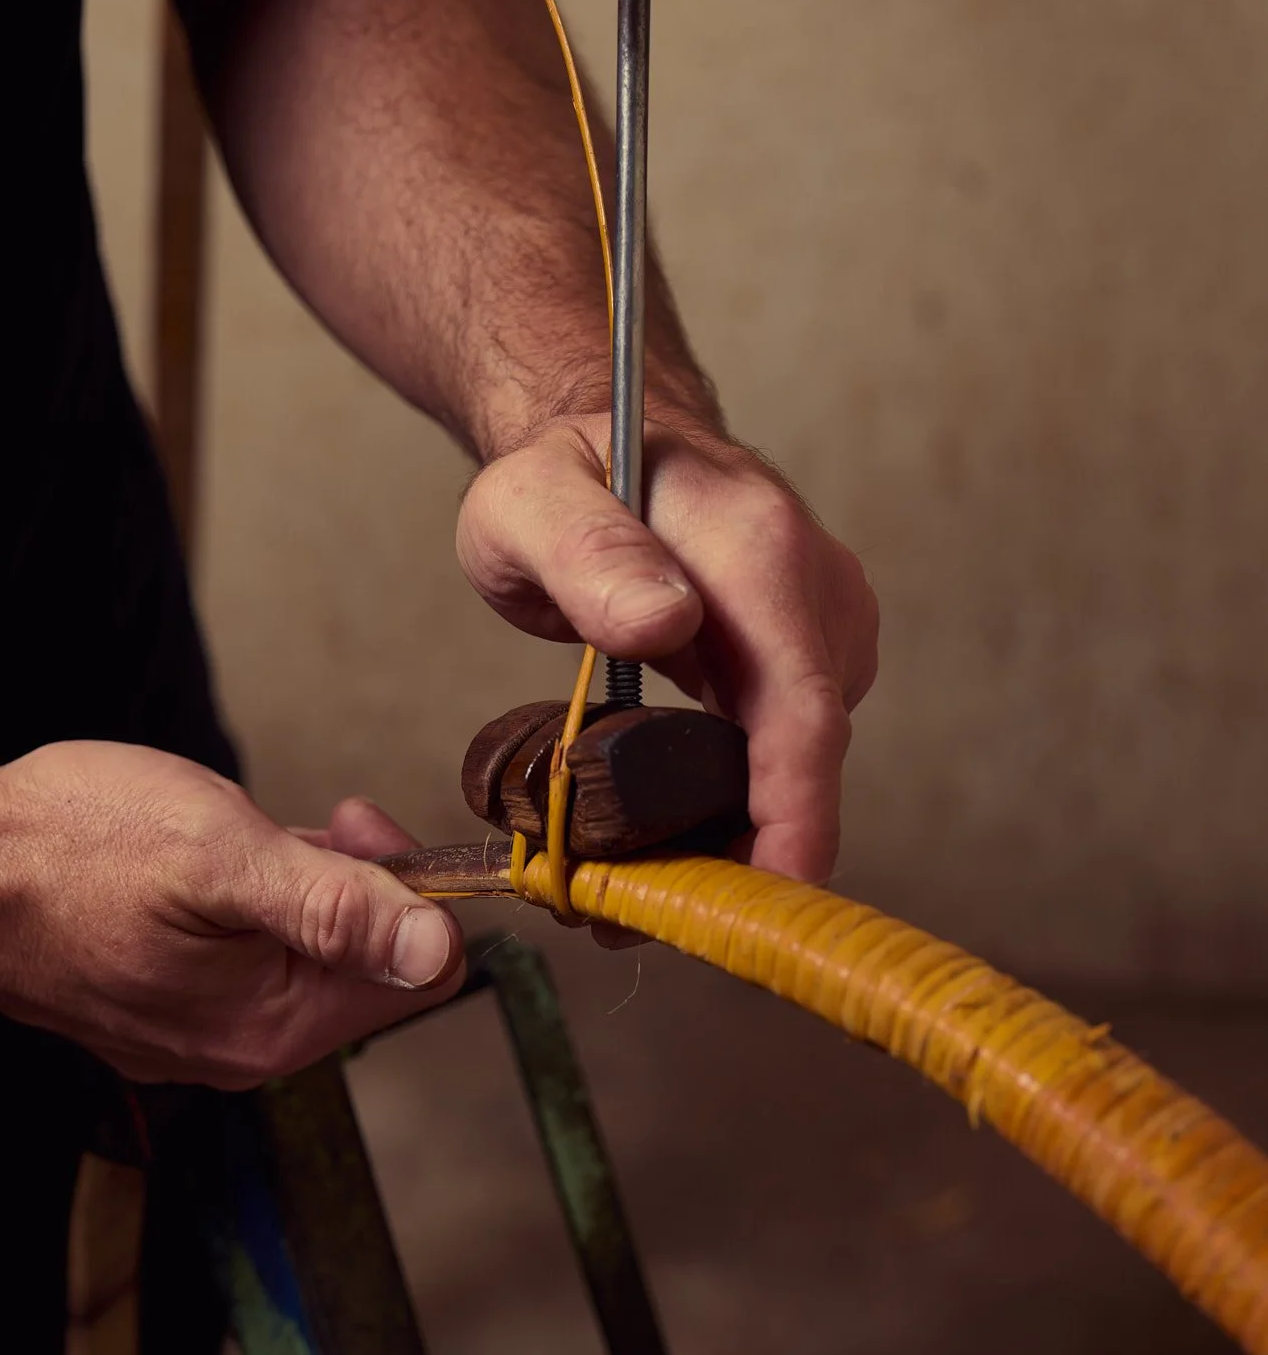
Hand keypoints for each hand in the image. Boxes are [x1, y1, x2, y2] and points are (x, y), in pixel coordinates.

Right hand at [0, 742, 463, 1087]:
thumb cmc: (70, 849)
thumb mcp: (222, 857)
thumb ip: (337, 905)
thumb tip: (436, 946)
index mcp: (274, 1026)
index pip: (421, 973)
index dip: (416, 890)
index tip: (358, 829)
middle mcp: (245, 1049)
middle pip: (368, 966)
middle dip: (354, 884)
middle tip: (305, 822)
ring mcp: (201, 1033)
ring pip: (307, 955)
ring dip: (300, 887)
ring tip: (237, 839)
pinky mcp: (167, 1007)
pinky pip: (249, 958)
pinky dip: (250, 905)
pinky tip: (202, 865)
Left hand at [457, 411, 878, 882]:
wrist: (610, 438)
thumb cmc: (564, 472)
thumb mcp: (531, 504)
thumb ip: (588, 555)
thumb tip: (666, 620)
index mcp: (757, 552)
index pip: (800, 702)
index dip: (794, 810)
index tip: (775, 893)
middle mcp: (813, 590)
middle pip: (809, 752)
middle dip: (749, 852)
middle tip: (650, 916)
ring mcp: (821, 627)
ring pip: (802, 763)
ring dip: (740, 835)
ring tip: (642, 884)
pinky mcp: (810, 659)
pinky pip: (787, 752)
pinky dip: (739, 804)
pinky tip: (675, 835)